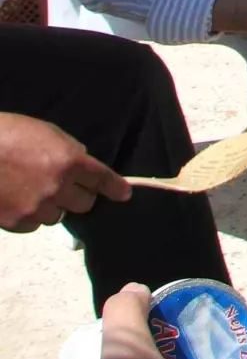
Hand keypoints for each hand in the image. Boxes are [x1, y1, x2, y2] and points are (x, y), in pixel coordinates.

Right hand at [0, 113, 128, 230]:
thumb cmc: (10, 134)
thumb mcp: (47, 133)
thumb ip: (69, 150)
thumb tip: (83, 164)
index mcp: (69, 161)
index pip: (102, 179)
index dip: (115, 187)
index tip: (123, 194)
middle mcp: (57, 187)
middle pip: (85, 204)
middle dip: (80, 195)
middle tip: (66, 186)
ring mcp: (36, 207)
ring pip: (58, 216)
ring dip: (53, 206)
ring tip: (33, 189)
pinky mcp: (16, 222)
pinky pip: (34, 225)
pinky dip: (31, 216)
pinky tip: (18, 199)